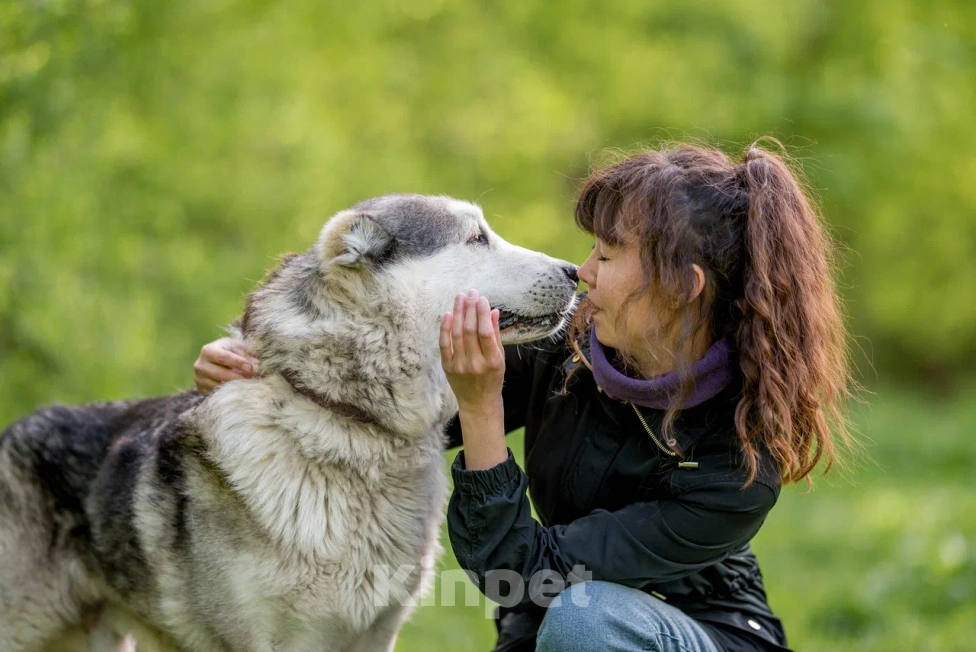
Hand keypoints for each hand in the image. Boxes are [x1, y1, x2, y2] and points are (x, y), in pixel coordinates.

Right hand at [193, 337, 258, 393]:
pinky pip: (217, 394)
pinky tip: (240, 390)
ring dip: (237, 386)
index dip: (238, 362)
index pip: (223, 357)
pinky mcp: (202, 390)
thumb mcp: (238, 347)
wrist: (218, 361)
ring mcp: (199, 379)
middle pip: (221, 374)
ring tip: (250, 384)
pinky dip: (230, 393)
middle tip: (254, 378)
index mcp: (208, 350)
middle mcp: (200, 365)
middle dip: (239, 377)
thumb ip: (246, 354)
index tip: (251, 368)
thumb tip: (256, 365)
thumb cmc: (231, 351)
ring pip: (219, 386)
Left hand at [439, 289, 507, 469]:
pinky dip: (445, 328)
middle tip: (471, 293)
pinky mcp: (448, 367)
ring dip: (458, 313)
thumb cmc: (492, 378)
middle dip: (470, 308)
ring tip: (460, 297)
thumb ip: (495, 335)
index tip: (482, 299)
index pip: (486, 332)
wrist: (478, 403)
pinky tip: (448, 314)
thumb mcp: (500, 358)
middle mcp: (475, 363)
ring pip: (457, 334)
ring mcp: (459, 365)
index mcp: (492, 361)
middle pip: (470, 330)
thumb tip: (492, 310)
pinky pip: (445, 344)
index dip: (483, 314)